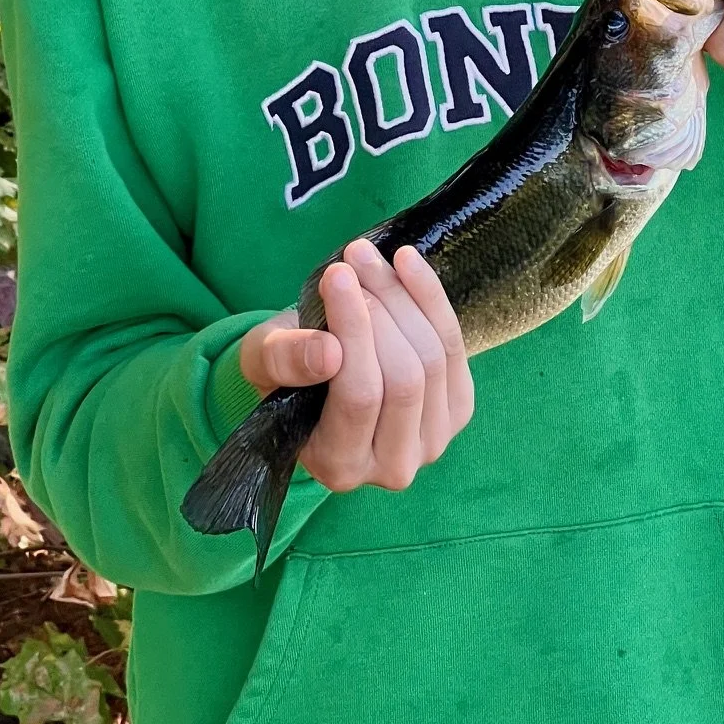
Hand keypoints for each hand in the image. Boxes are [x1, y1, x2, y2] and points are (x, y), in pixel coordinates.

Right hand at [239, 238, 473, 491]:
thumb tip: (328, 352)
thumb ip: (285, 360)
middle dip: (380, 307)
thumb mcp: (264, 363)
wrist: (318, 377)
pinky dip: (430, 296)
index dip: (353, 330)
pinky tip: (405, 261)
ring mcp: (434, 440)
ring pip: (433, 357)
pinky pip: (454, 344)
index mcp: (338, 466)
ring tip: (368, 257)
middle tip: (352, 258)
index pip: (358, 394)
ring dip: (401, 295)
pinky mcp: (459, 408)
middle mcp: (392, 466)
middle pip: (404, 376)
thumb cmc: (285, 373)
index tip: (335, 274)